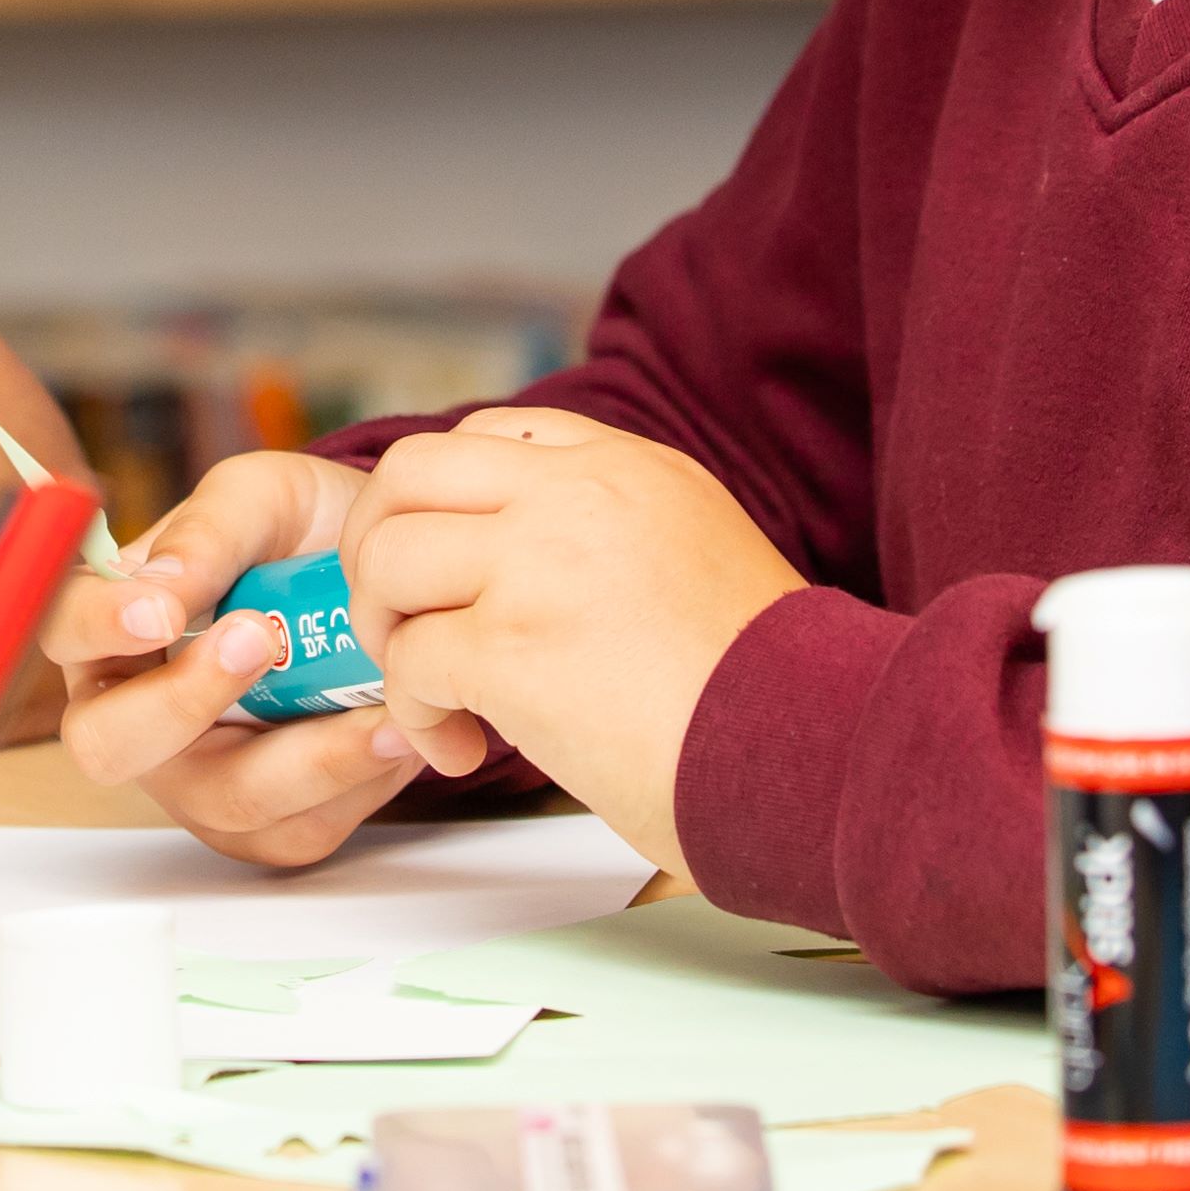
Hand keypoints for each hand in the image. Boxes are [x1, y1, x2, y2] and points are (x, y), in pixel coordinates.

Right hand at [49, 447, 460, 868]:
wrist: (389, 582)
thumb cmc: (300, 534)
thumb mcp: (262, 500)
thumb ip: (208, 533)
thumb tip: (158, 588)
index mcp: (110, 625)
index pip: (60, 629)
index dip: (95, 628)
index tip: (157, 612)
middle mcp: (135, 712)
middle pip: (108, 745)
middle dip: (183, 702)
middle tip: (259, 639)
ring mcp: (198, 779)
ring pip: (223, 801)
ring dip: (304, 754)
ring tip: (377, 702)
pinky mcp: (268, 824)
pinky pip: (297, 828)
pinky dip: (354, 781)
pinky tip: (396, 730)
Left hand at [343, 408, 800, 876]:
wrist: (813, 754)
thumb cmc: (767, 691)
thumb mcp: (698, 552)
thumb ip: (613, 534)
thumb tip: (528, 570)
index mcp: (626, 467)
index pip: (488, 436)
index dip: (440, 505)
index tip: (443, 571)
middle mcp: (576, 494)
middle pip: (408, 473)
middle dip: (376, 548)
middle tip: (400, 622)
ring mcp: (537, 564)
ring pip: (389, 560)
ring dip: (387, 634)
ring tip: (433, 695)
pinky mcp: (512, 647)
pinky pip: (408, 662)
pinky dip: (416, 716)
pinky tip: (462, 752)